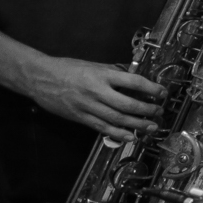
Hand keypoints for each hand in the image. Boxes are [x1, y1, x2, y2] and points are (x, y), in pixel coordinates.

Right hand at [21, 56, 163, 139]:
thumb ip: (113, 72)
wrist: (39, 77)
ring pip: (117, 119)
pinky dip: (118, 133)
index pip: (133, 82)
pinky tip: (130, 136)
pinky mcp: (80, 117)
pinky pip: (102, 127)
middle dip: (147, 110)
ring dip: (137, 125)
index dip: (151, 89)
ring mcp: (88, 106)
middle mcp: (96, 91)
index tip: (162, 93)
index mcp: (102, 75)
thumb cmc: (67, 69)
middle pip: (128, 104)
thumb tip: (134, 76)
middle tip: (159, 112)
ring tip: (151, 127)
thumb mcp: (93, 65)